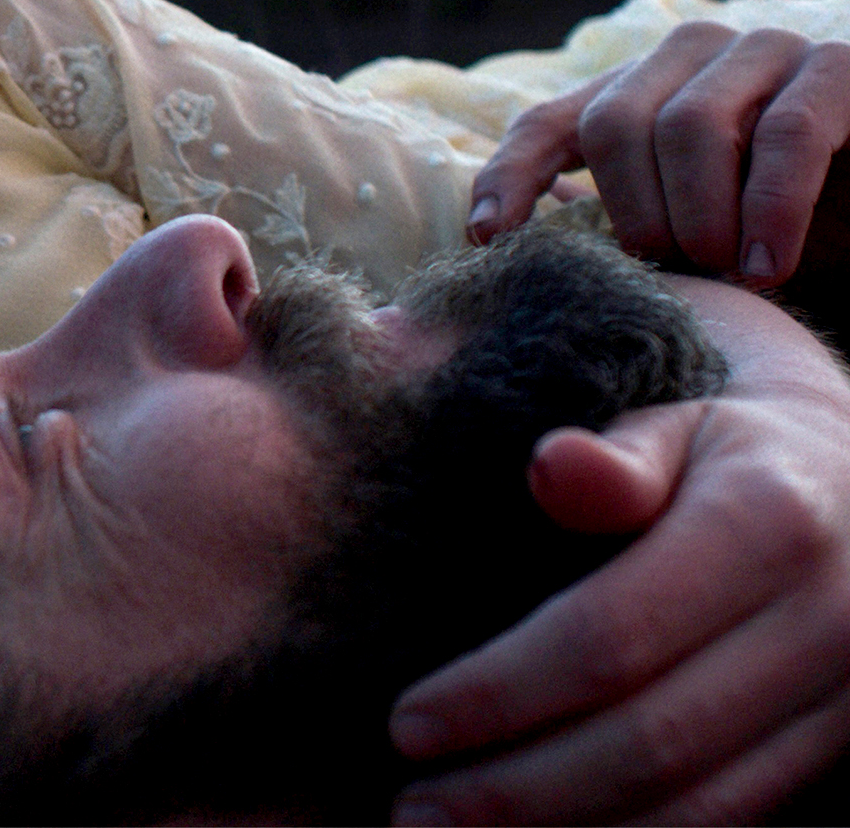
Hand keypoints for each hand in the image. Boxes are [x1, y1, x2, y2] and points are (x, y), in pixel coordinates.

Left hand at [389, 279, 849, 823]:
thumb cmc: (727, 454)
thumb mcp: (677, 425)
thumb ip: (615, 454)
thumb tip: (553, 467)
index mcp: (769, 524)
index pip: (611, 635)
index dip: (501, 691)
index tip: (406, 724)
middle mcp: (825, 625)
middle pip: (650, 741)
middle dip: (518, 790)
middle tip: (411, 810)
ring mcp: (844, 704)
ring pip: (697, 807)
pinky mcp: (840, 756)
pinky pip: (733, 823)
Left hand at [467, 21, 849, 286]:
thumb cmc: (775, 224)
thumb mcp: (681, 225)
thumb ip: (612, 218)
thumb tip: (502, 239)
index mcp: (639, 88)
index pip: (548, 123)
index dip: (509, 177)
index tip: (487, 240)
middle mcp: (693, 54)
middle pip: (615, 122)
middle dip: (634, 211)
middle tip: (668, 270)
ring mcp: (765, 50)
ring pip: (690, 124)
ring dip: (700, 214)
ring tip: (722, 273)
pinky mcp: (839, 68)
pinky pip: (789, 133)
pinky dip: (770, 208)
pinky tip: (765, 266)